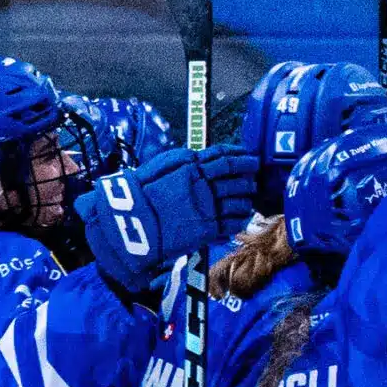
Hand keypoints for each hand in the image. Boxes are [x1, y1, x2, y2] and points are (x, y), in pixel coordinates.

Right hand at [78, 144, 259, 292]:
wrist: (133, 220)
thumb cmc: (142, 191)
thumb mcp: (162, 165)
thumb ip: (184, 160)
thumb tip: (199, 157)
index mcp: (192, 167)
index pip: (225, 158)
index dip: (241, 157)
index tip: (250, 157)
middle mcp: (204, 185)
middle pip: (237, 179)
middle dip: (248, 179)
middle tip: (253, 179)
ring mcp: (208, 208)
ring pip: (239, 201)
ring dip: (247, 200)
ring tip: (249, 200)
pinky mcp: (208, 229)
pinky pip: (233, 223)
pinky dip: (241, 219)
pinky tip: (242, 218)